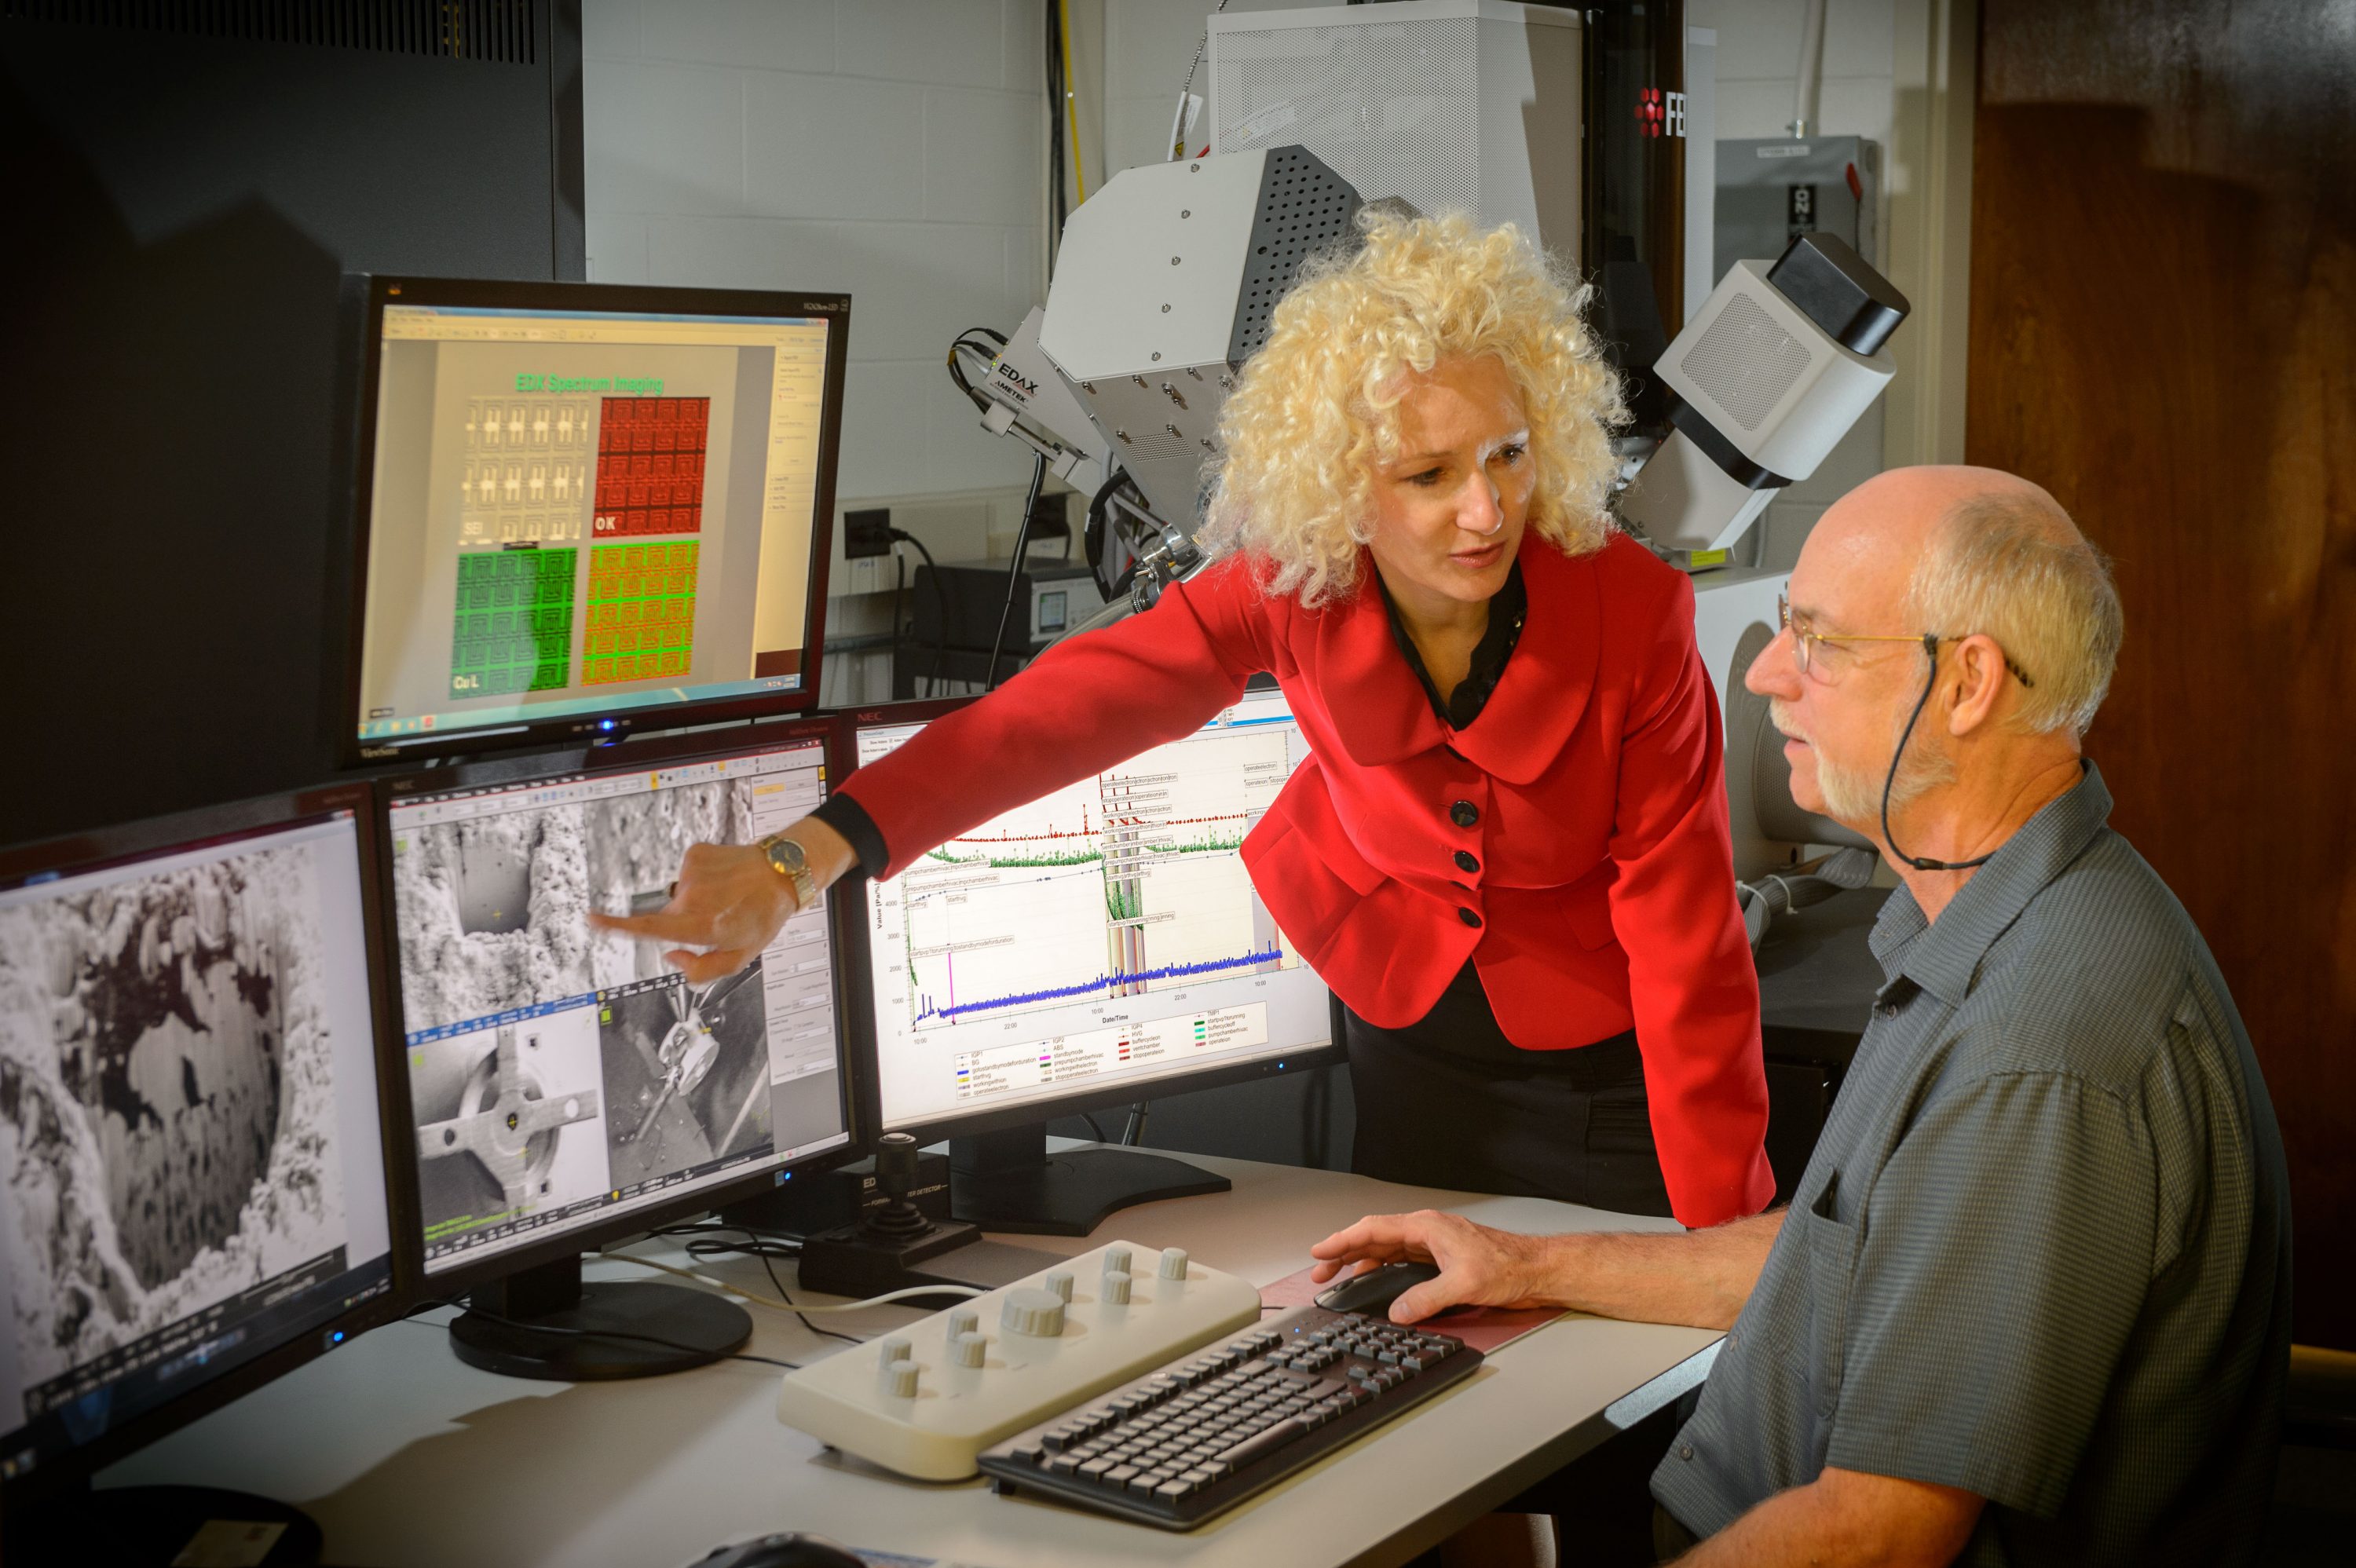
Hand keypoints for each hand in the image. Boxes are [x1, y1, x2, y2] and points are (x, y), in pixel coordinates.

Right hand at [587, 840, 798, 982]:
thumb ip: (700, 970)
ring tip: (727, 897)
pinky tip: (724, 880)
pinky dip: (702, 880)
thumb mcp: (739, 958)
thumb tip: (671, 956)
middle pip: (667, 917)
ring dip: (697, 900)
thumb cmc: (763, 916)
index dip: (616, 927)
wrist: (783, 872)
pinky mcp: (696, 853)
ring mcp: (693, 872)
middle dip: (684, 922)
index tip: (592, 920)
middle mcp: (693, 897)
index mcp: (701, 925)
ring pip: (679, 895)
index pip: (648, 929)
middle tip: (719, 918)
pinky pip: (687, 875)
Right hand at [1307, 1209, 1554, 1323]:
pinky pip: (1401, 1262)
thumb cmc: (1508, 1266)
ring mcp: (1433, 1245)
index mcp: (1426, 1227)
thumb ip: (1425, 1299)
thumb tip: (1398, 1311)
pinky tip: (1376, 1283)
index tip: (1320, 1252)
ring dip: (1361, 1264)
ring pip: (1386, 1251)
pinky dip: (1382, 1271)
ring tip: (1341, 1279)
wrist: (1536, 1269)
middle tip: (1321, 1271)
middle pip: (1374, 1239)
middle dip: (1344, 1254)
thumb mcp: (1463, 1285)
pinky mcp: (1441, 1260)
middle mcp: (1427, 1232)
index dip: (1342, 1241)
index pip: (1373, 1230)